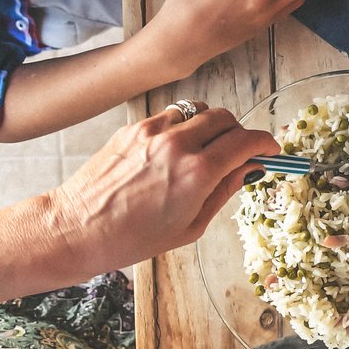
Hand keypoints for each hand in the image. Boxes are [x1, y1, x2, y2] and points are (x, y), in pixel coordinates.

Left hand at [45, 104, 278, 276]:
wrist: (78, 228)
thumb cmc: (132, 238)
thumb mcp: (191, 226)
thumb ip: (224, 191)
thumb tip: (249, 170)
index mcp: (197, 172)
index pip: (246, 141)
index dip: (265, 143)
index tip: (271, 150)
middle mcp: (178, 144)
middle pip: (226, 118)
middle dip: (239, 133)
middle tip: (238, 153)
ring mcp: (153, 131)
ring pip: (199, 110)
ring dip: (210, 126)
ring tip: (204, 149)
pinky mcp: (134, 127)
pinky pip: (171, 116)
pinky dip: (182, 127)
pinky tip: (174, 151)